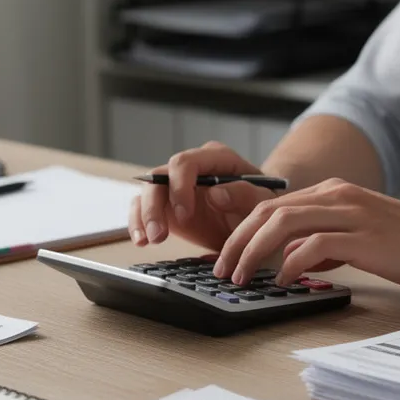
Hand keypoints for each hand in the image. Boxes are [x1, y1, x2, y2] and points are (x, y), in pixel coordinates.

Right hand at [129, 142, 278, 250]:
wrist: (254, 222)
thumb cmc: (259, 207)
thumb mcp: (262, 204)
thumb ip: (245, 195)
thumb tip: (215, 192)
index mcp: (216, 158)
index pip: (185, 162)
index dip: (179, 187)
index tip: (186, 215)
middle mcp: (191, 167)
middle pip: (160, 176)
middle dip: (155, 206)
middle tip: (160, 236)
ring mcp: (175, 185)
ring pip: (147, 191)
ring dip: (144, 216)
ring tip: (149, 241)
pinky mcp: (165, 204)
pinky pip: (142, 207)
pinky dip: (138, 223)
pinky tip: (141, 241)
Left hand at [213, 178, 399, 289]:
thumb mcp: (358, 236)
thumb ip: (323, 242)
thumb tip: (289, 258)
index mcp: (332, 193)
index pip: (272, 205)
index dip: (242, 230)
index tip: (227, 255)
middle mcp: (336, 196)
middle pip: (267, 211)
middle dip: (236, 241)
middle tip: (221, 268)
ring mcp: (349, 214)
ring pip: (282, 224)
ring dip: (253, 252)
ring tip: (241, 276)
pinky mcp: (362, 237)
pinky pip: (313, 246)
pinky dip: (290, 262)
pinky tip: (283, 279)